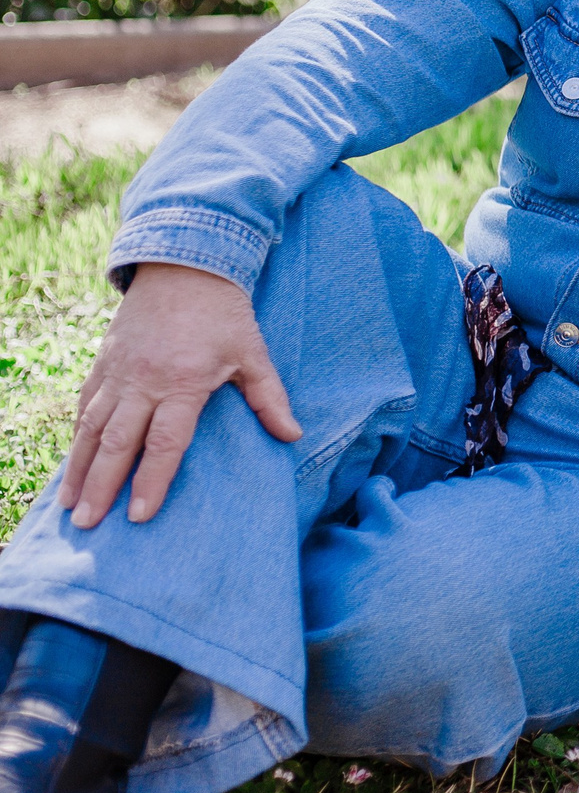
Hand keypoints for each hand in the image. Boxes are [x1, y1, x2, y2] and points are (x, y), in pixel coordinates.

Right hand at [61, 263, 300, 528]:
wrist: (185, 267)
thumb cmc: (225, 314)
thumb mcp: (253, 353)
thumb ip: (269, 397)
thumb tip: (293, 436)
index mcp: (184, 382)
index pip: (166, 442)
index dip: (152, 480)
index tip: (140, 515)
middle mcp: (145, 381)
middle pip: (119, 443)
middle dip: (103, 487)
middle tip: (90, 526)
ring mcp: (119, 373)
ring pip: (92, 429)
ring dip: (80, 469)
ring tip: (71, 506)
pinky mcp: (103, 363)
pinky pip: (85, 406)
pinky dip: (77, 437)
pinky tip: (73, 463)